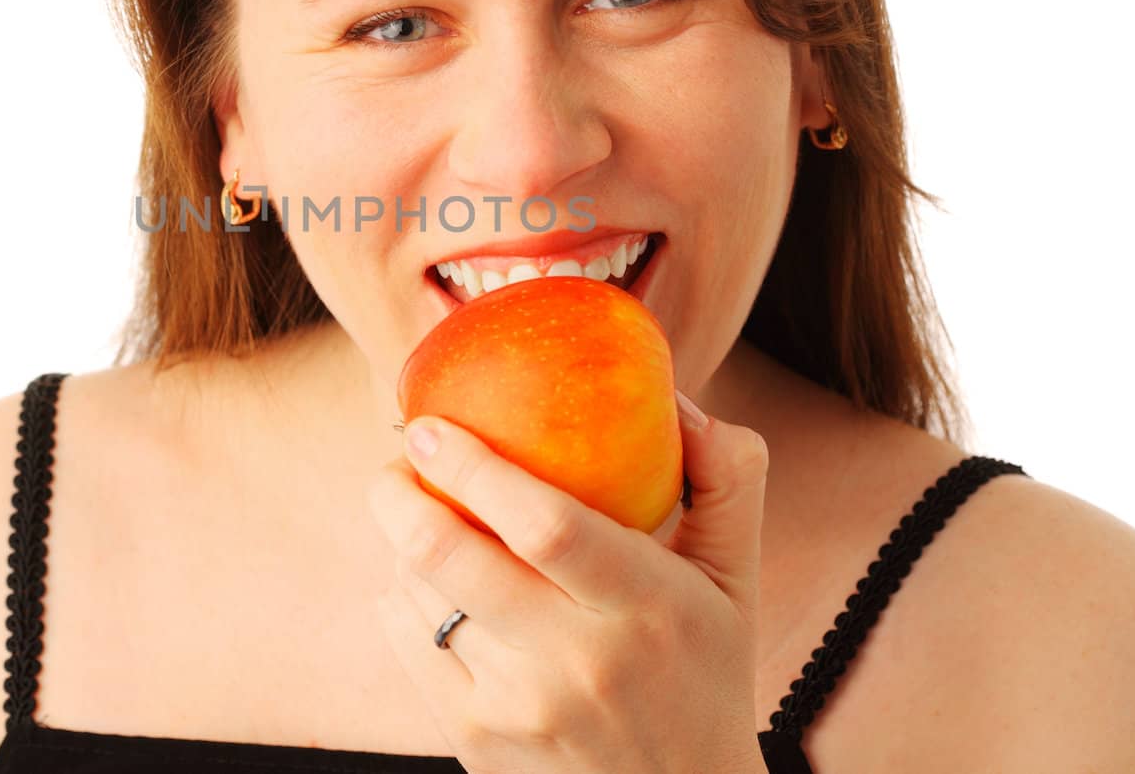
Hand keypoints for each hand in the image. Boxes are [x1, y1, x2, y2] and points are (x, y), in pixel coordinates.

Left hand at [366, 391, 769, 773]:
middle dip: (400, 493)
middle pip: (454, 557)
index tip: (432, 425)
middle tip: (398, 458)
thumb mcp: (735, 577)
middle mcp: (579, 661)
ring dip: (404, 541)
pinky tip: (428, 580)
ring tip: (419, 514)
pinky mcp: (475, 740)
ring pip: (421, 595)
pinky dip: (402, 595)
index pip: (547, 525)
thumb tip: (675, 395)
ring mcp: (519, 706)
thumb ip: (727, 477)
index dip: (475, 468)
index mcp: (647, 605)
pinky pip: (407, 641)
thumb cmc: (704, 670)